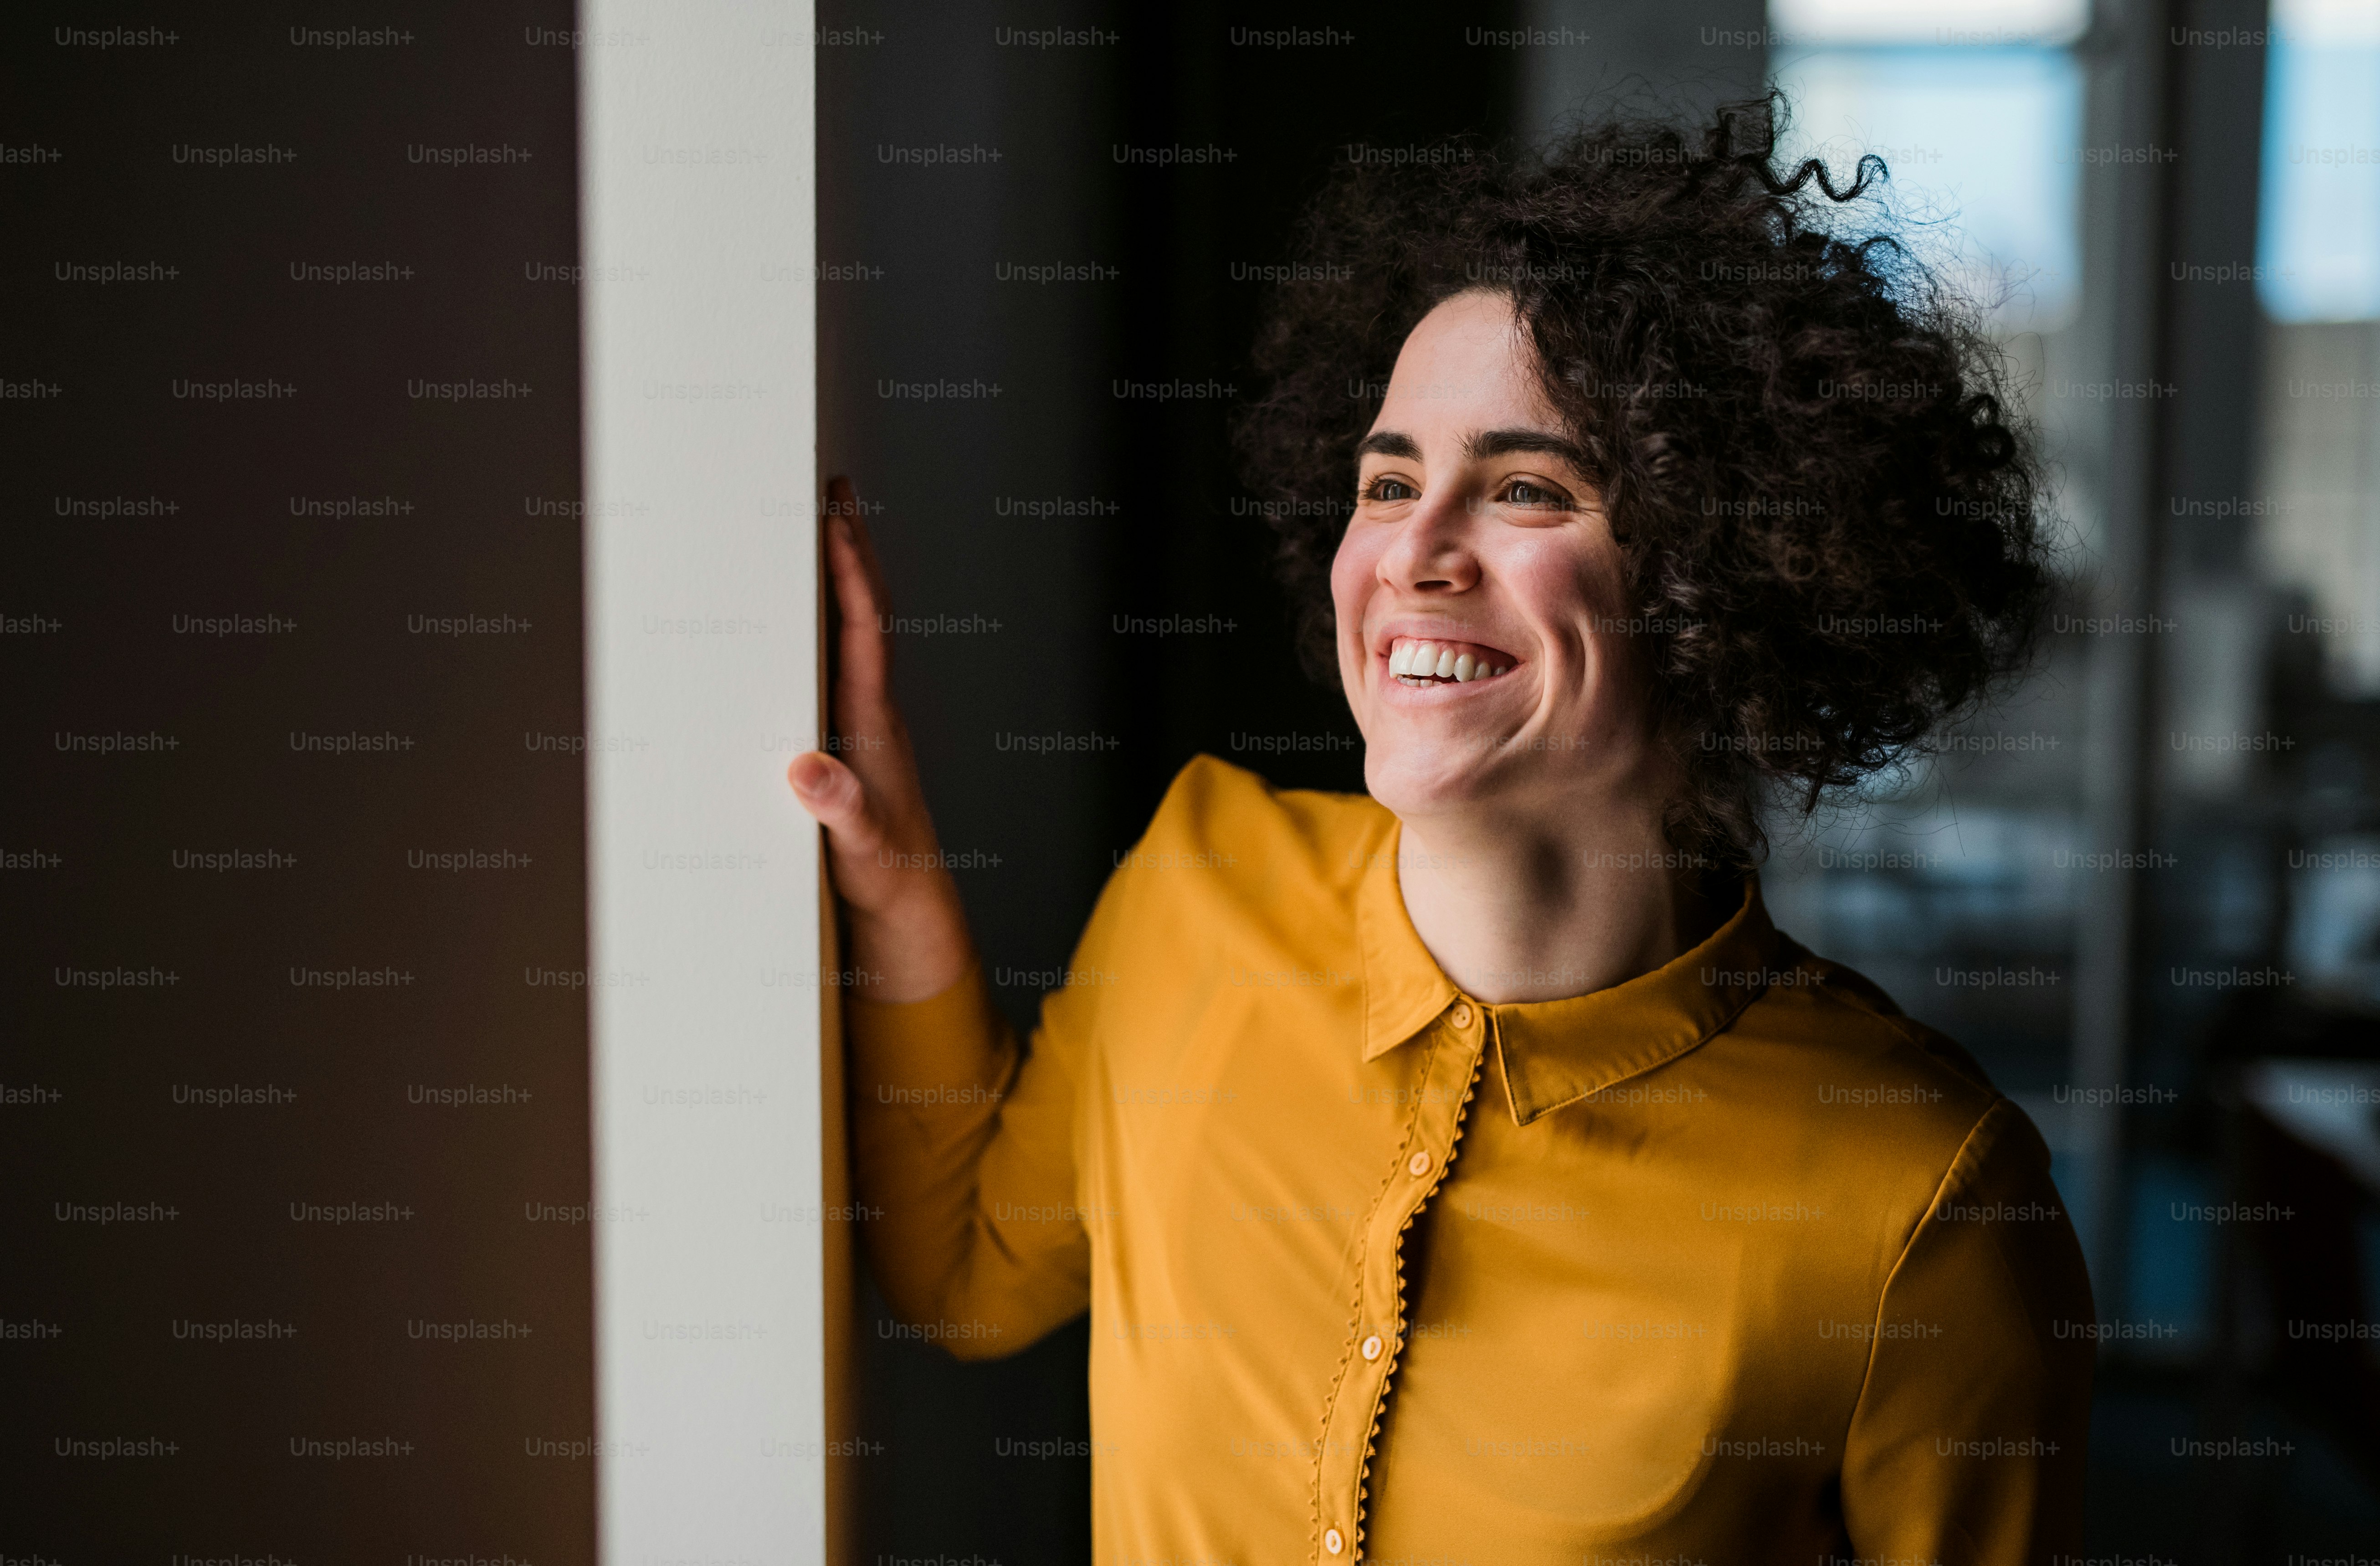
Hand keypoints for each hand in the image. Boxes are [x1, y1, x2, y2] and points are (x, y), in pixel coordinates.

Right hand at [787, 477, 974, 1002]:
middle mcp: (874, 710)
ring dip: (840, 576)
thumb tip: (808, 771)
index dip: (850, 574)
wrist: (909, 905)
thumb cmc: (889, 875)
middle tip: (834, 486)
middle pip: (865, 612)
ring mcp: (863, 720)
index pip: (865, 632)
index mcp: (874, 724)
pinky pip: (838, 661)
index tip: (836, 519)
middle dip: (850, 548)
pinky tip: (802, 608)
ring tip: (821, 520)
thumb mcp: (861, 849)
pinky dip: (826, 621)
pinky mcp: (849, 736)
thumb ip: (840, 813)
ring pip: (853, 631)